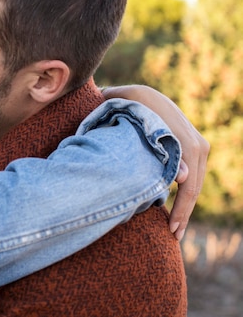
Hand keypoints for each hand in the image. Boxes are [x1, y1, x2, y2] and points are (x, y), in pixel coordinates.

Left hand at [102, 85, 209, 240]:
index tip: (169, 228)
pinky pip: (193, 178)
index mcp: (185, 141)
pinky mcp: (195, 148)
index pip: (188, 185)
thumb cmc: (132, 106)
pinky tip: (175, 212)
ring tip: (174, 231)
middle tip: (172, 236)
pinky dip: (185, 196)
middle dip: (184, 214)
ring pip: (195, 185)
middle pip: (194, 188)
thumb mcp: (137, 122)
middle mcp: (197, 145)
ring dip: (186, 208)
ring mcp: (199, 146)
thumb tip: (184, 178)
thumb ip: (154, 143)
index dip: (180, 209)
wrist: (140, 94)